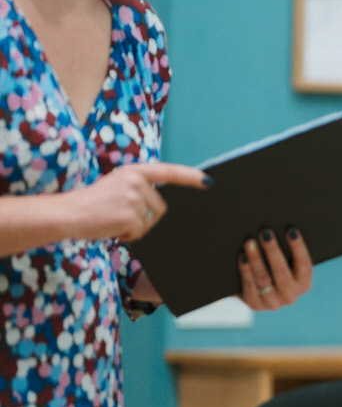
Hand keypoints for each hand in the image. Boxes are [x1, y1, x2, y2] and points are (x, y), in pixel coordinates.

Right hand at [74, 162, 209, 241]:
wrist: (68, 213)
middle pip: (160, 207)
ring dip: (136, 226)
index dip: (190, 177)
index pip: (169, 172)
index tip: (208, 181)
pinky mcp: (130, 215)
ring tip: (114, 219)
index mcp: (135, 171)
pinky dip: (129, 235)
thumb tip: (163, 204)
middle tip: (120, 214)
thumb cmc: (93, 203)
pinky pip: (141, 231)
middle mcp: (136, 181)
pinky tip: (112, 228)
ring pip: (151, 221)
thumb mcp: (118, 184)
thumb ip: (140, 187)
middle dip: (146, 216)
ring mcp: (133, 197)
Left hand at [238, 227, 312, 311]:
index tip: (291, 231)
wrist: (261, 292)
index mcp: (304, 284)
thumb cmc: (277, 268)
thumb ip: (288, 252)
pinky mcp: (255, 305)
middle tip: (265, 233)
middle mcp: (290, 296)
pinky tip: (242, 257)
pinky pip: (250, 287)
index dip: (298, 247)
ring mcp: (272, 302)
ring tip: (250, 242)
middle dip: (273, 251)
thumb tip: (285, 229)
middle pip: (282, 272)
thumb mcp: (288, 264)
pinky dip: (245, 271)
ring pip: (264, 279)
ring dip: (256, 259)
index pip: (304, 264)